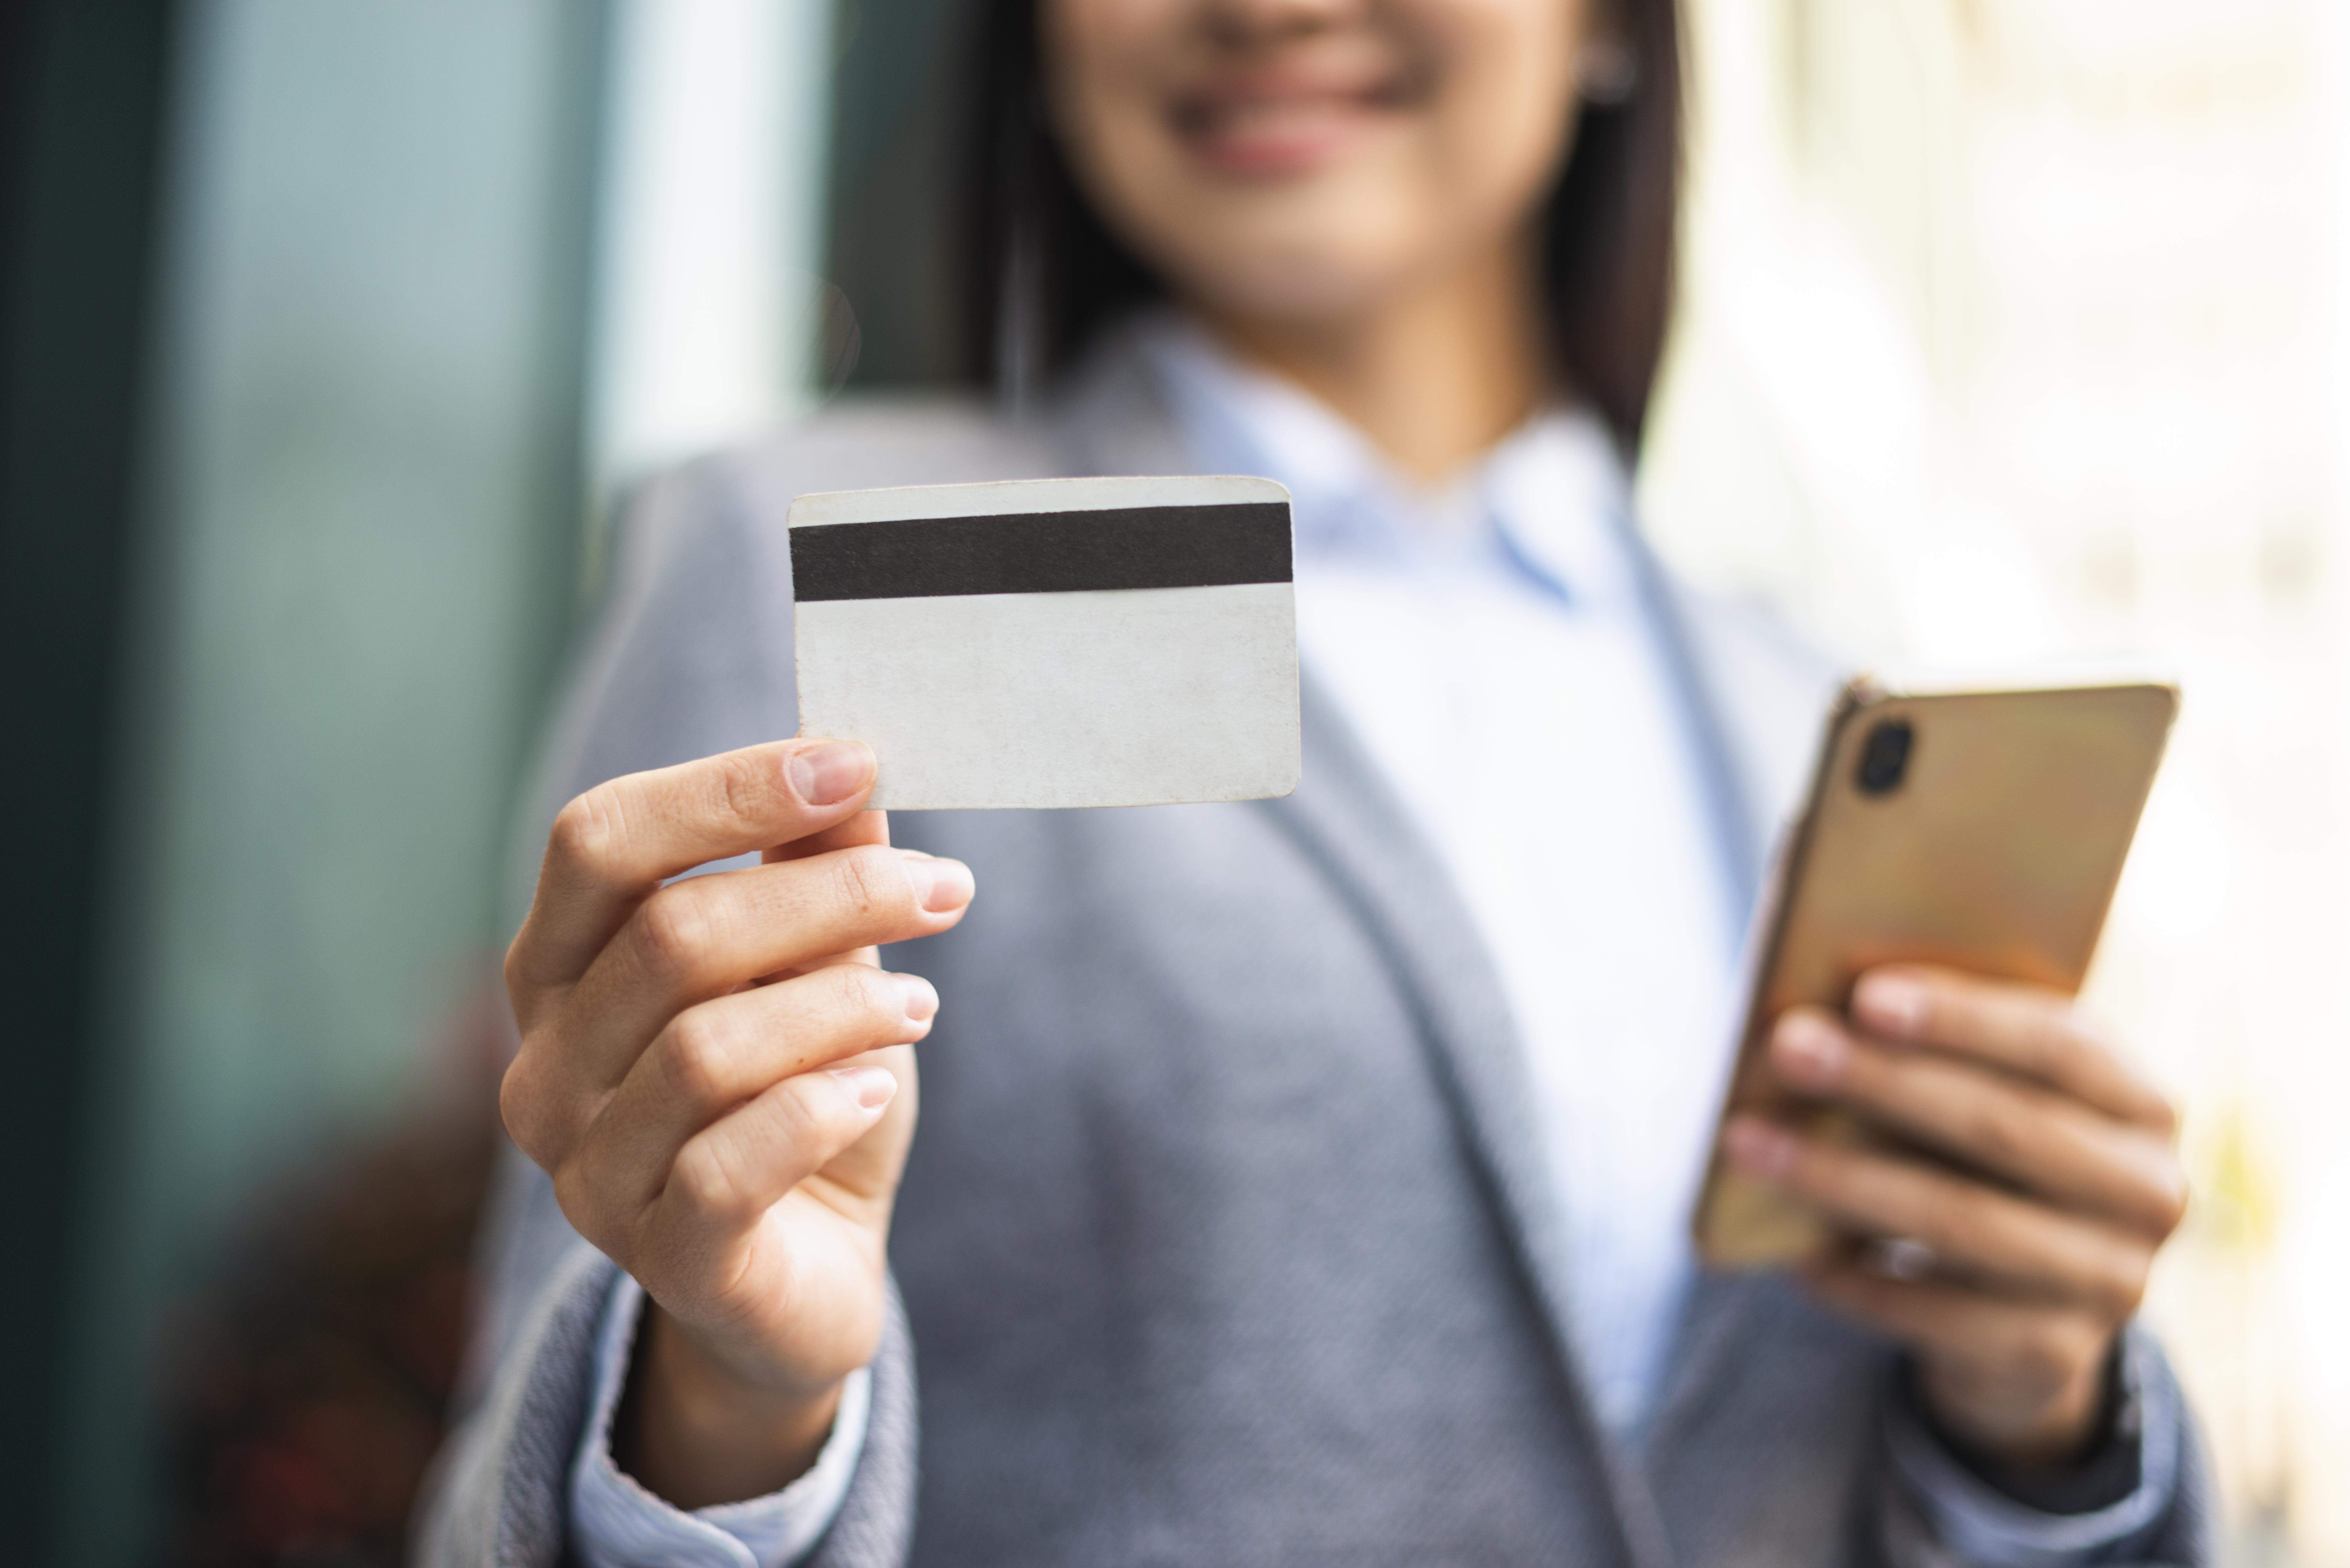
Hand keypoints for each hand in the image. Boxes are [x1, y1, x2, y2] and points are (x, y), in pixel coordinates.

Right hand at [498, 738, 973, 1506]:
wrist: (808, 1274)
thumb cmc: (801, 1096)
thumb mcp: (816, 967)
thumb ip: (812, 870)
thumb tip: (851, 768)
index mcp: (558, 969)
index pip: (600, 839)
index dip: (726, 788)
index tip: (857, 764)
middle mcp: (545, 1068)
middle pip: (674, 935)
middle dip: (831, 895)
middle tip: (945, 890)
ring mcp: (588, 1173)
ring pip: (707, 1047)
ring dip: (842, 1006)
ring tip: (920, 1005)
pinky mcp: (661, 1259)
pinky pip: (733, 1162)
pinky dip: (823, 1108)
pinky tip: (875, 1090)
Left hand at [1720, 966, 2185, 1466]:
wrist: (2032, 1305)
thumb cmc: (1989, 1161)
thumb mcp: (1989, 1097)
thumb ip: (1938, 1055)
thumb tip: (1817, 1015)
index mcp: (2142, 1104)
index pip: (2059, 1045)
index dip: (1963, 1017)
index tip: (1864, 996)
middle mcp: (2149, 1193)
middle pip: (2004, 1126)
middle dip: (1885, 1082)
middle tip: (1786, 1046)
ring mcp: (2110, 1282)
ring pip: (1961, 1220)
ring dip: (1842, 1178)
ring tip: (1747, 1143)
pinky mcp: (2052, 1354)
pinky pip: (1934, 1312)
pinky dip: (1855, 1278)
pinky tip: (1791, 1251)